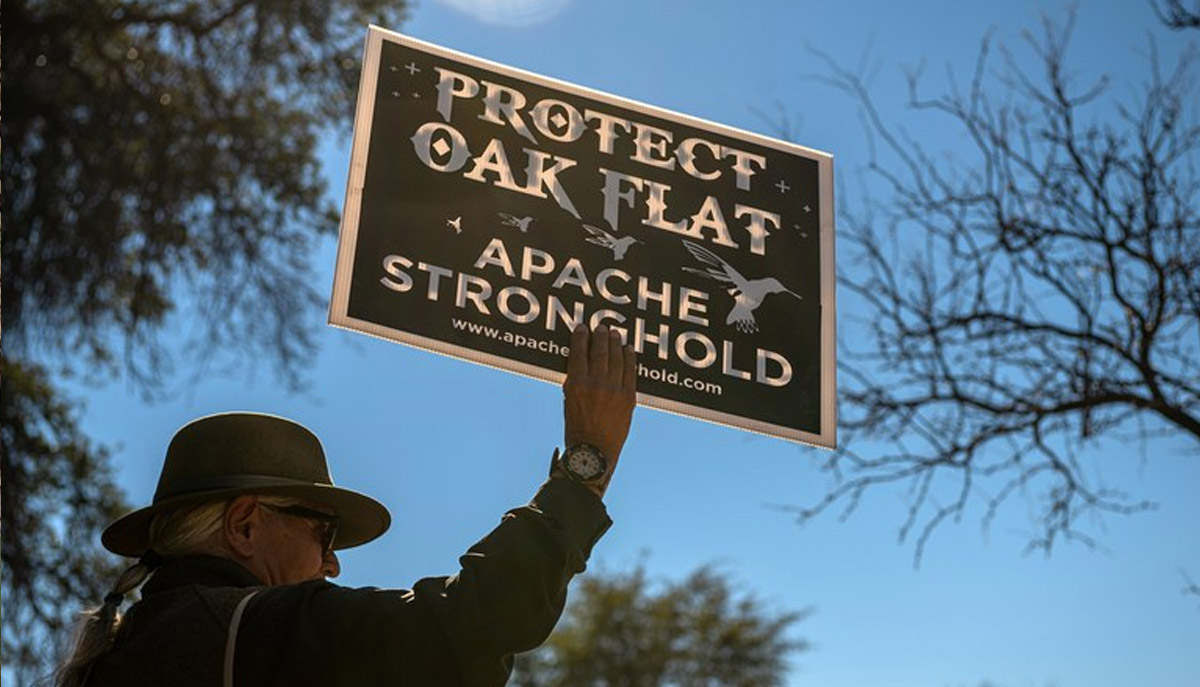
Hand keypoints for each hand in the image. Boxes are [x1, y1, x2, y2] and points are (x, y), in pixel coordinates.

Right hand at [562, 324, 636, 496]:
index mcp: (577, 384)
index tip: (583, 328)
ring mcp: (615, 389)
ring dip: (615, 344)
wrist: (594, 453)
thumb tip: (581, 363)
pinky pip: (630, 372)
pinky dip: (629, 358)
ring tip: (614, 334)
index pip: (579, 352)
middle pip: (600, 351)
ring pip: (617, 358)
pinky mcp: (628, 397)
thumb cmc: (577, 430)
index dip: (581, 337)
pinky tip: (628, 350)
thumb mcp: (568, 402)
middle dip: (600, 336)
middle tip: (601, 327)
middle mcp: (597, 383)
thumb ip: (574, 381)